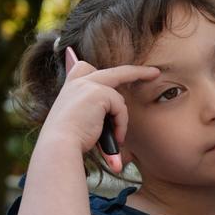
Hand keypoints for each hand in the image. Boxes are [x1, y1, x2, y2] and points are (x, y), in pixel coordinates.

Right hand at [39, 57, 159, 174]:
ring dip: (120, 120)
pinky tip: (115, 137)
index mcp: (71, 87)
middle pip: (115, 71)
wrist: (59, 145)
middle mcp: (78, 81)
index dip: (104, 73)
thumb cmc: (69, 143)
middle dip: (137, 72)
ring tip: (116, 139)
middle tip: (155, 73)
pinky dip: (121, 124)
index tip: (121, 72)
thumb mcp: (80, 124)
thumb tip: (115, 135)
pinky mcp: (98, 92)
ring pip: (119, 98)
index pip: (88, 69)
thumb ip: (95, 116)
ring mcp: (88, 84)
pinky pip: (120, 108)